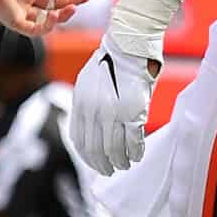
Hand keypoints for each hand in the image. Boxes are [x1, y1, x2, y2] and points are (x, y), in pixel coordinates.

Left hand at [70, 37, 156, 174]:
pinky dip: (135, 152)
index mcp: (80, 104)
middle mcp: (93, 111)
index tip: (95, 164)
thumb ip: (87, 104)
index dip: (87, 157)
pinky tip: (137, 156)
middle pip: (95, 149)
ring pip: (114, 149)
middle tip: (110, 171)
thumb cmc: (112, 61)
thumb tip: (92, 126)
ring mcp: (112, 113)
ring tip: (125, 165)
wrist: (129, 45)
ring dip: (120, 161)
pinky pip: (132, 142)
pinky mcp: (132, 112)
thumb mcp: (88, 82)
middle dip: (103, 164)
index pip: (79, 140)